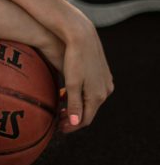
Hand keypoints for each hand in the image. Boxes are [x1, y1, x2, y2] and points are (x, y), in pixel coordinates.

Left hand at [57, 14, 113, 132]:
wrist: (82, 36)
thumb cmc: (74, 59)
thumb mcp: (72, 83)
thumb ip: (74, 104)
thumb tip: (75, 123)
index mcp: (98, 95)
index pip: (85, 119)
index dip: (71, 126)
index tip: (59, 128)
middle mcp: (105, 90)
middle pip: (88, 111)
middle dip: (73, 117)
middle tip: (58, 121)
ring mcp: (105, 82)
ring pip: (90, 100)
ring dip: (76, 106)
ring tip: (60, 108)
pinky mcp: (102, 73)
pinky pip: (91, 90)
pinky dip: (80, 95)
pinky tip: (67, 93)